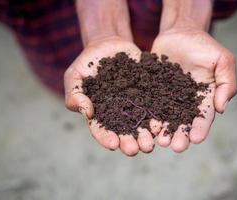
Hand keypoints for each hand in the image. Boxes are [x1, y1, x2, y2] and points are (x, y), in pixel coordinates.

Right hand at [64, 37, 160, 155]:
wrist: (108, 45)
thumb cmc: (86, 62)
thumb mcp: (74, 76)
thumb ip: (75, 95)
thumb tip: (86, 113)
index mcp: (99, 113)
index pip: (101, 130)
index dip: (106, 138)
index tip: (113, 144)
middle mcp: (118, 113)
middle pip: (123, 132)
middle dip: (129, 142)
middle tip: (135, 150)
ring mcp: (133, 104)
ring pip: (140, 123)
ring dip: (145, 135)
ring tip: (150, 143)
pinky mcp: (146, 93)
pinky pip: (153, 106)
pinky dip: (157, 115)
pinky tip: (161, 124)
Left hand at [151, 28, 236, 151]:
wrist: (181, 33)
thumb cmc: (205, 46)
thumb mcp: (223, 60)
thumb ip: (227, 83)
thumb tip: (221, 109)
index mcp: (204, 97)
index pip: (204, 116)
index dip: (201, 128)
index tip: (196, 139)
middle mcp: (186, 101)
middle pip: (183, 122)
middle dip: (180, 135)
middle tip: (176, 146)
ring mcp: (168, 97)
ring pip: (165, 117)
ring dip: (164, 131)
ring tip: (160, 141)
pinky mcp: (153, 90)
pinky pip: (150, 104)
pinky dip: (149, 115)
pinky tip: (146, 125)